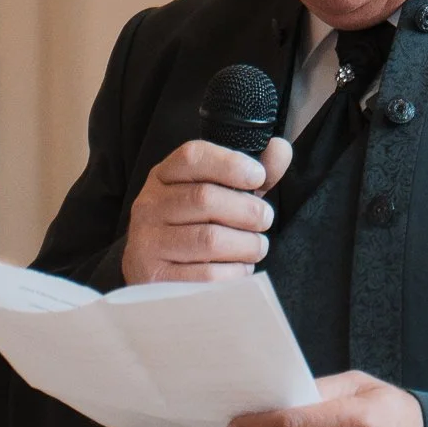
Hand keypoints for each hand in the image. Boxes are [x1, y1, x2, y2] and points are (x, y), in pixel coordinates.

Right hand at [120, 137, 290, 284]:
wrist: (151, 274)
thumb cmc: (192, 227)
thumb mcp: (217, 195)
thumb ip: (248, 174)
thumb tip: (280, 149)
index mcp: (164, 177)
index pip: (193, 157)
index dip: (231, 163)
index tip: (259, 176)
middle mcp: (149, 205)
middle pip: (205, 198)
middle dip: (248, 210)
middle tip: (264, 220)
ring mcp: (147, 242)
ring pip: (210, 239)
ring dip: (246, 244)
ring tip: (256, 246)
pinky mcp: (155, 277)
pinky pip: (207, 275)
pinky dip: (234, 272)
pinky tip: (239, 268)